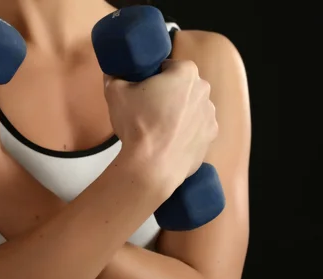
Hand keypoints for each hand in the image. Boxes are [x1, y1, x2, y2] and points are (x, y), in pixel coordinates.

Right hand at [103, 60, 217, 188]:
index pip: (167, 66)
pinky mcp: (210, 138)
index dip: (152, 77)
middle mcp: (204, 90)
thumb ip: (113, 76)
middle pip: (182, 87)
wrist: (152, 167)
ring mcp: (210, 115)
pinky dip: (185, 133)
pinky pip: (195, 129)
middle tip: (148, 110)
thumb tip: (112, 72)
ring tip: (158, 129)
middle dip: (168, 94)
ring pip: (190, 108)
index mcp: (186, 72)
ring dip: (178, 113)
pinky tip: (169, 141)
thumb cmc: (136, 125)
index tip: (141, 91)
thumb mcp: (114, 93)